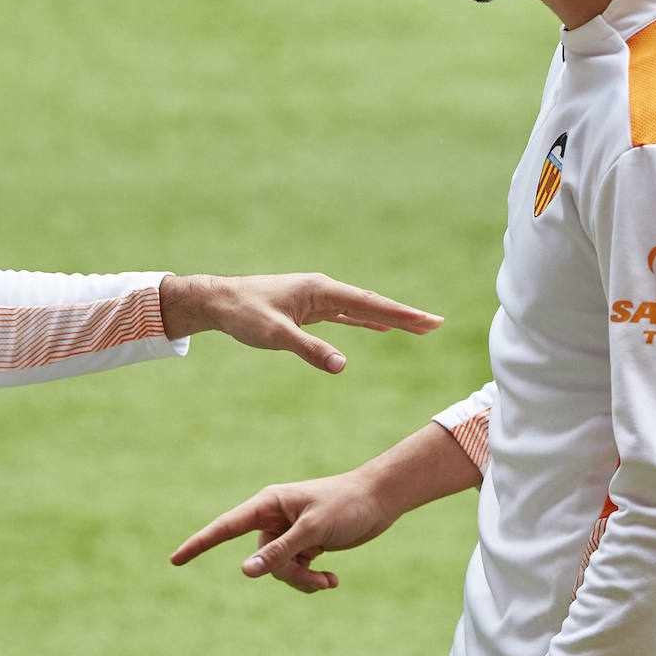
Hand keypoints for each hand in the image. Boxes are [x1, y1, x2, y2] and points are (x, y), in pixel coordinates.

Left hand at [159, 273, 441, 373]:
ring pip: (360, 310)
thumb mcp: (276, 335)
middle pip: (371, 304)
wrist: (218, 302)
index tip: (428, 321)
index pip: (368, 303)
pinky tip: (378, 328)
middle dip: (403, 315)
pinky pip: (344, 316)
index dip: (400, 314)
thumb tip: (342, 366)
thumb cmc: (244, 314)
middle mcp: (323, 290)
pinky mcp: (307, 310)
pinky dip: (364, 321)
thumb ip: (309, 350)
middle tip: (436, 324)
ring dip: (387, 318)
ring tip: (417, 326)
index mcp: (320, 289)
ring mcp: (316, 300)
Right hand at [170, 469, 399, 591]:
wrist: (380, 499)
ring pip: (278, 570)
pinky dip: (312, 579)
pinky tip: (333, 580)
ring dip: (303, 580)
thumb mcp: (313, 531)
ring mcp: (287, 532)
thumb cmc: (346, 505)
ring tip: (329, 581)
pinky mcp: (303, 543)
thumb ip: (280, 552)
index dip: (199, 543)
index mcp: (267, 504)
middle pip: (261, 559)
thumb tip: (246, 572)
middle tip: (318, 576)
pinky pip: (295, 570)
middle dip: (287, 574)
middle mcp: (273, 518)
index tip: (175, 560)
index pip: (225, 527)